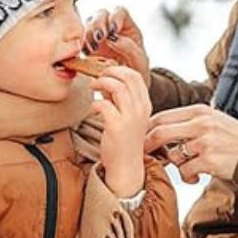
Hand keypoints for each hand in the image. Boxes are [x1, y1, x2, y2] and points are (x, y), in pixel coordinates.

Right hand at [83, 7, 149, 86]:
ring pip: (89, 24)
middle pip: (101, 14)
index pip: (120, 12)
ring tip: (92, 48)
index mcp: (128, 27)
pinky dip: (81, 43)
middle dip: (98, 24)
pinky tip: (86, 52)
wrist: (128, 86)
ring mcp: (99, 36)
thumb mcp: (140, 61)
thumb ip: (130, 48)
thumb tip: (114, 38)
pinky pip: (81, 38)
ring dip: (88, 33)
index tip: (113, 30)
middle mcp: (112, 28)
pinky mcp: (89, 46)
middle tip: (99, 38)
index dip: (114, 17)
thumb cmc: (137, 71)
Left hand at [90, 64, 150, 197]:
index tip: (106, 73)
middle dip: (109, 72)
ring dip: (100, 82)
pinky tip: (92, 109)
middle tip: (97, 78)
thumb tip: (104, 81)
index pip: (135, 76)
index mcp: (145, 105)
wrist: (126, 167)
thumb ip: (117, 99)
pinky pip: (103, 104)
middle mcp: (140, 109)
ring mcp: (130, 117)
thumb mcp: (126, 117)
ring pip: (116, 86)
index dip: (118, 70)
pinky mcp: (117, 126)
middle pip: (127, 76)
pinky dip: (94, 103)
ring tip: (92, 87)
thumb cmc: (124, 142)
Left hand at [145, 105, 237, 183]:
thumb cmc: (232, 138)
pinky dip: (187, 178)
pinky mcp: (209, 161)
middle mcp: (201, 124)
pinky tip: (197, 177)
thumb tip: (158, 129)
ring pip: (172, 155)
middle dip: (147, 146)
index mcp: (199, 111)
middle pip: (160, 132)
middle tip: (143, 155)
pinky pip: (184, 172)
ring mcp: (205, 142)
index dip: (146, 129)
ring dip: (175, 165)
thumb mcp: (212, 120)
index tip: (140, 139)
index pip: (162, 116)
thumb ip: (188, 122)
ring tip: (187, 168)